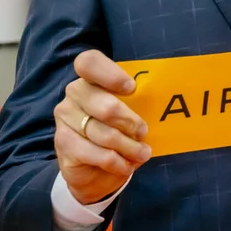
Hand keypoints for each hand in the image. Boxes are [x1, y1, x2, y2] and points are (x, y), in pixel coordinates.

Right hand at [53, 50, 150, 205]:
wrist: (94, 168)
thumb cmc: (118, 131)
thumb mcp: (132, 112)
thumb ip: (141, 102)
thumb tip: (167, 103)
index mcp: (91, 78)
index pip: (89, 62)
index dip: (111, 74)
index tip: (132, 89)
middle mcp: (75, 93)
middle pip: (105, 106)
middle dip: (130, 123)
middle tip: (143, 132)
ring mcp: (65, 117)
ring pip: (103, 133)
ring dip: (128, 147)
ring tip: (142, 153)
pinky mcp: (63, 142)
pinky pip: (95, 153)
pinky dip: (116, 161)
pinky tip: (126, 165)